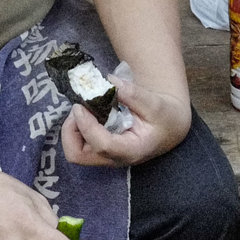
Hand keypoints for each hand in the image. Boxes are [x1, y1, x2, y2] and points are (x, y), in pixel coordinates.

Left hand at [61, 71, 189, 169]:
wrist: (169, 127)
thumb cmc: (164, 117)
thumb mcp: (155, 102)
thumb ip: (132, 93)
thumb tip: (109, 81)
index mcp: (131, 150)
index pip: (102, 145)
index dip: (87, 126)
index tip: (80, 106)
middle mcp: (114, 158)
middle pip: (78, 156)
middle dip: (70, 132)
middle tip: (78, 108)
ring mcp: (105, 156)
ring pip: (75, 151)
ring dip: (72, 129)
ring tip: (84, 107)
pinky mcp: (100, 150)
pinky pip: (80, 143)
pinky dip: (77, 127)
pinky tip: (89, 111)